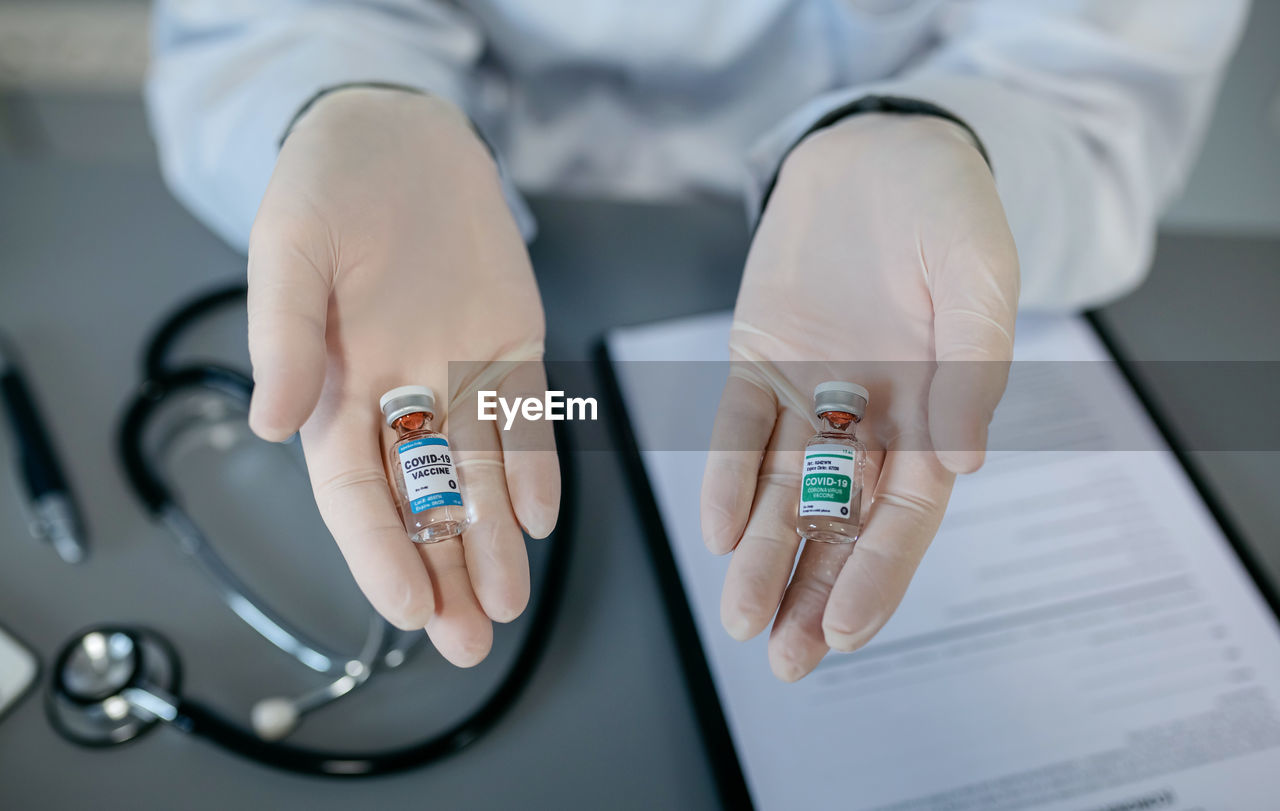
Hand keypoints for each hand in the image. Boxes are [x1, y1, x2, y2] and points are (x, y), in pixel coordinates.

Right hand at [247, 88, 558, 666]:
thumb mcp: (289, 250)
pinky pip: (527, 414)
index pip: (355, 492)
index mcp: (337, 387)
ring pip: (479, 475)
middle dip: (444, 571)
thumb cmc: (327, 187)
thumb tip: (270, 424)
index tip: (408, 610)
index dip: (380, 554)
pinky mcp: (514, 343)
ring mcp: (462, 372)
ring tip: (506, 603)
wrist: (398, 132)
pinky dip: (535, 463)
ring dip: (493, 540)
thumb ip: (283, 336)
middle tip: (469, 641)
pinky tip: (539, 515)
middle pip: (422, 502)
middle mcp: (402, 394)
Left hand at [701, 113, 1018, 680]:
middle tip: (785, 660)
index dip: (877, 576)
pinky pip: (739, 428)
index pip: (903, 516)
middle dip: (812, 592)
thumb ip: (973, 367)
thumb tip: (963, 461)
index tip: (847, 632)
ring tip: (742, 618)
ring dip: (763, 556)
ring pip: (783, 492)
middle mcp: (869, 420)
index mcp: (932, 413)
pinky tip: (720, 528)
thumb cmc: (948, 210)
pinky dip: (728, 475)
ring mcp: (810, 395)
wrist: (877, 150)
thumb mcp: (979, 278)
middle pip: (838, 524)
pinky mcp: (758, 361)